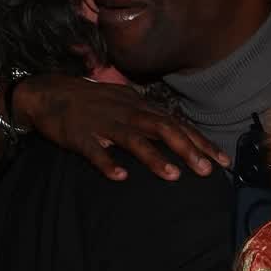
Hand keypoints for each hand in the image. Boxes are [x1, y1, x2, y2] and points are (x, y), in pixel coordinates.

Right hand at [12, 74, 227, 181]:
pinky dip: (106, 163)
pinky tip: (120, 177)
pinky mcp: (79, 136)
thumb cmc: (91, 102)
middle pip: (162, 128)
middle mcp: (126, 112)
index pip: (177, 123)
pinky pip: (94, 151)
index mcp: (139, 106)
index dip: (201, 141)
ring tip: (173, 176)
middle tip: (208, 171)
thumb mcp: (125, 103)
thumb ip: (151, 118)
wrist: (46, 93)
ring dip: (153, 157)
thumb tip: (181, 132)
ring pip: (133, 139)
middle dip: (187, 149)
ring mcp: (102, 123)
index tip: (224, 161)